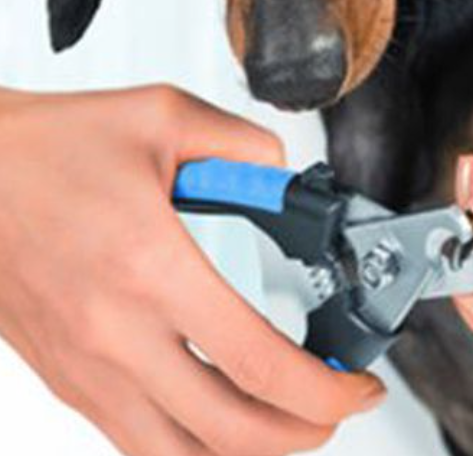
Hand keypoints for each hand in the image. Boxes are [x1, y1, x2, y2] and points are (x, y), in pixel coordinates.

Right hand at [0, 85, 384, 455]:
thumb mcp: (164, 117)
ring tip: (288, 420)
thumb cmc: (48, 148)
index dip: (327, 391)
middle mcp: (116, 333)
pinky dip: (193, 448)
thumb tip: (286, 179)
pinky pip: (137, 442)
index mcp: (152, 268)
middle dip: (306, 431)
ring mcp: (86, 368)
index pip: (260, 364)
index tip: (358, 385)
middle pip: (231, 433)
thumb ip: (245, 148)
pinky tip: (221, 419)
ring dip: (251, 451)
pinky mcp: (67, 378)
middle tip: (336, 406)